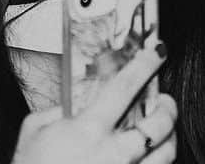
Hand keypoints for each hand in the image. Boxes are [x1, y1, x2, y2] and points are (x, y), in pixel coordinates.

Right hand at [11, 44, 175, 163]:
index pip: (126, 86)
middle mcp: (113, 155)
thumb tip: (83, 97)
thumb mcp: (34, 132)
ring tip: (161, 129)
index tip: (157, 52)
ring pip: (167, 153)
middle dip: (168, 107)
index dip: (146, 64)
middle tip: (164, 100)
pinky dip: (156, 162)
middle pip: (159, 123)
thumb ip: (61, 109)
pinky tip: (148, 157)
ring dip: (169, 136)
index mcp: (88, 130)